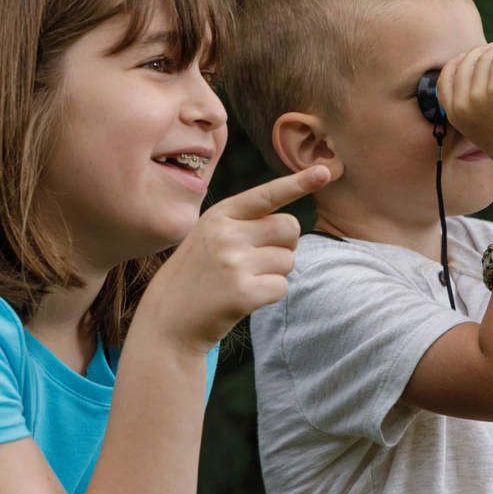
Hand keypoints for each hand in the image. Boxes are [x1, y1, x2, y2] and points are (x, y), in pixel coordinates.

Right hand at [134, 165, 331, 353]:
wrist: (167, 321)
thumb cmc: (196, 276)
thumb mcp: (208, 237)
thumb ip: (243, 224)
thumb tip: (291, 226)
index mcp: (219, 215)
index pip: (267, 194)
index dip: (298, 183)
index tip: (324, 172)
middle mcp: (227, 234)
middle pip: (289, 227)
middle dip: (285, 244)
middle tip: (259, 260)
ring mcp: (234, 263)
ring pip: (288, 260)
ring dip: (275, 273)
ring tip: (242, 281)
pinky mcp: (243, 293)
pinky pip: (281, 286)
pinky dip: (269, 294)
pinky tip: (243, 298)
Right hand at [436, 39, 492, 167]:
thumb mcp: (478, 130)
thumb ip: (471, 115)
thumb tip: (473, 99)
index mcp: (453, 112)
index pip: (445, 77)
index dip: (457, 61)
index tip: (473, 56)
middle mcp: (461, 102)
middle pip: (466, 63)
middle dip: (480, 51)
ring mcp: (478, 95)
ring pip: (485, 58)